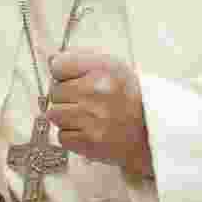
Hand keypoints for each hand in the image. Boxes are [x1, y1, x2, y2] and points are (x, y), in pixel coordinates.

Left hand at [47, 49, 153, 177]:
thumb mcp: (113, 66)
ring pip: (54, 114)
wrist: (150, 132)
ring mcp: (92, 119)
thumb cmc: (130, 97)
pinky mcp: (89, 142)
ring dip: (66, 116)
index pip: (58, 65)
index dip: (62, 73)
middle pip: (54, 91)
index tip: (70, 78)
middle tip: (82, 100)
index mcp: (103, 69)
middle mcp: (97, 92)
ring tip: (85, 115)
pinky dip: (71, 135)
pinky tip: (86, 130)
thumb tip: (51, 60)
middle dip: (65, 96)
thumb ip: (81, 59)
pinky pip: (61, 136)